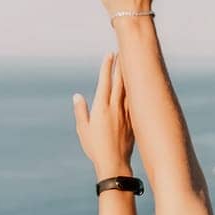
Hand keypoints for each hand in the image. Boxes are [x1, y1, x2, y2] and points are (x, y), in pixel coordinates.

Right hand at [73, 53, 133, 178]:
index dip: (107, 66)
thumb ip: (81, 112)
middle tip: (123, 50)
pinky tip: (137, 83)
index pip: (105, 81)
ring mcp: (126, 113)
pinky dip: (135, 89)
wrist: (114, 163)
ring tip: (131, 62)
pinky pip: (134, 100)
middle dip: (121, 65)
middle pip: (119, 81)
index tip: (110, 54)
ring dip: (129, 74)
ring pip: (129, 89)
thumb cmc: (96, 148)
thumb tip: (77, 97)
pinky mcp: (133, 120)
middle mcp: (115, 108)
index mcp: (101, 108)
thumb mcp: (83, 130)